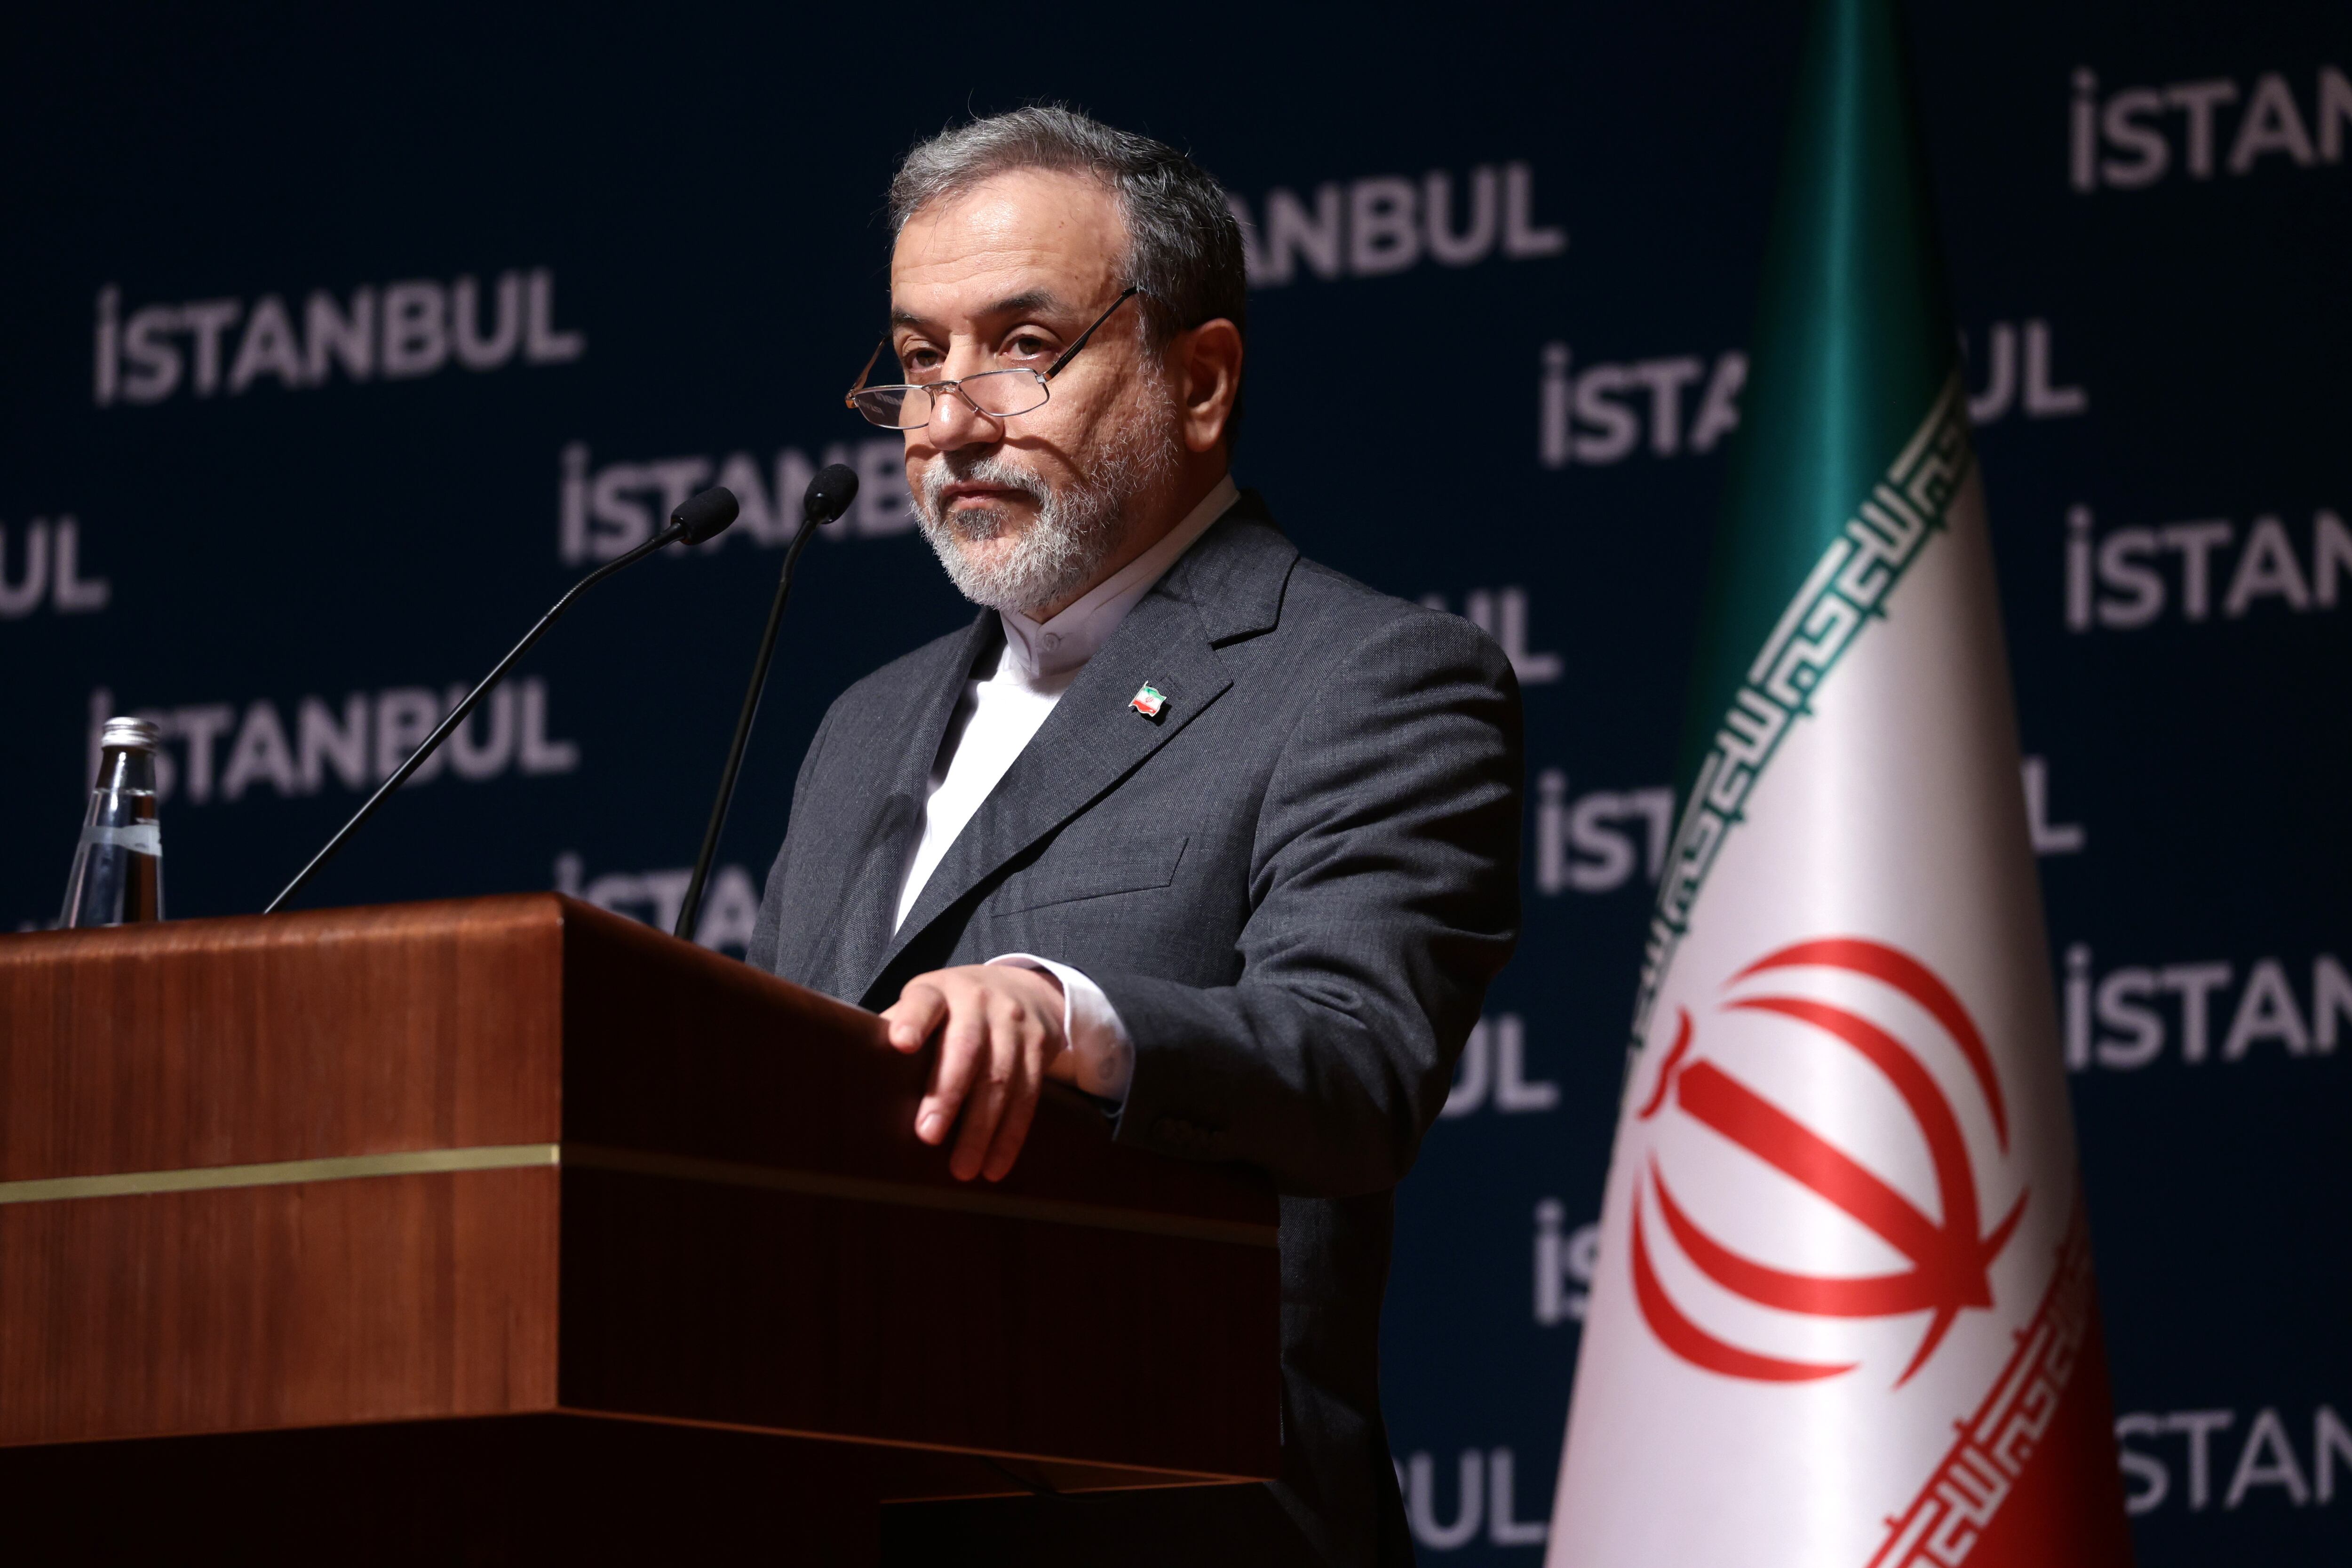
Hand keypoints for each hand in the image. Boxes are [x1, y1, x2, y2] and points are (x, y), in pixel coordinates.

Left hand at [881, 964, 1074, 1180]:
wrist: (1024, 989)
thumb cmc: (955, 1010)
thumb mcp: (927, 1006)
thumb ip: (898, 1031)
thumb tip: (857, 1076)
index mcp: (939, 992)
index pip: (924, 1003)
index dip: (913, 1021)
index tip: (901, 1044)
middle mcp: (979, 1002)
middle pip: (965, 1048)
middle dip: (947, 1094)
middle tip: (928, 1135)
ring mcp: (1013, 1023)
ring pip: (1000, 1078)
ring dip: (982, 1128)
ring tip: (963, 1168)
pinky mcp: (1040, 1046)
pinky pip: (1028, 1095)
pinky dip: (1011, 1135)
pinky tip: (995, 1165)